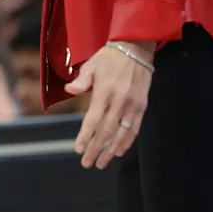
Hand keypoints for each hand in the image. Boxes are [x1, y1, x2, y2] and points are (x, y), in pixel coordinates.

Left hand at [66, 41, 153, 169]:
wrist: (136, 48)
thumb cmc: (110, 57)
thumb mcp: (92, 64)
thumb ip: (81, 80)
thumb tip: (70, 89)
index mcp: (105, 91)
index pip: (93, 120)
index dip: (86, 136)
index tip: (79, 150)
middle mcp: (120, 101)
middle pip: (107, 131)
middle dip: (96, 149)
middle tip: (87, 163)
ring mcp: (133, 105)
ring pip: (122, 134)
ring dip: (111, 150)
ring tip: (102, 163)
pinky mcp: (142, 106)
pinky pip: (135, 128)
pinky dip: (127, 142)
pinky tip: (119, 151)